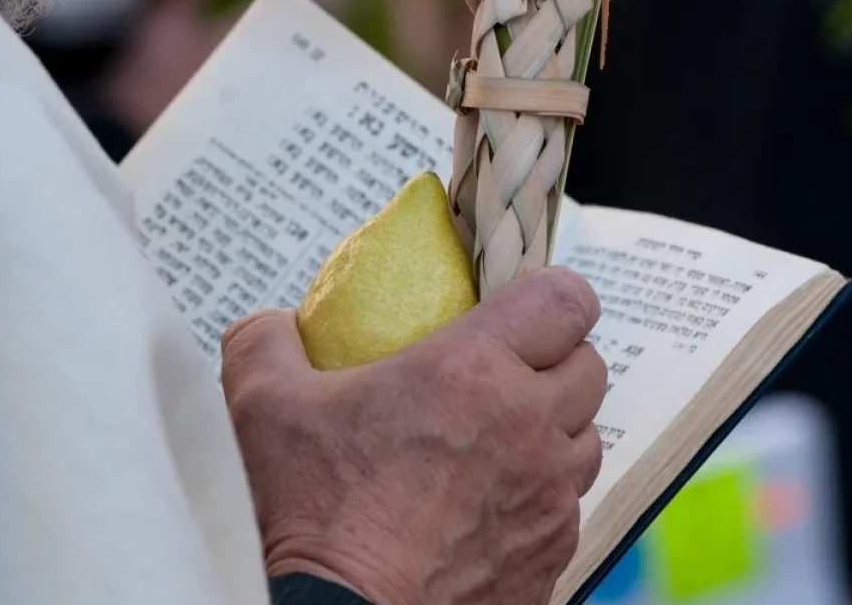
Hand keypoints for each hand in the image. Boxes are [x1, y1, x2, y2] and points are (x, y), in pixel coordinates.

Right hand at [221, 267, 606, 604]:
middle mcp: (529, 428)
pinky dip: (540, 498)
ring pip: (586, 440)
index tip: (522, 305)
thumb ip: (268, 340)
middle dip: (556, 360)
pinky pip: (568, 509)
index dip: (554, 292)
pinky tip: (487, 508)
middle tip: (503, 373)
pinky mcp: (551, 558)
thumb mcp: (262, 404)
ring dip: (555, 430)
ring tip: (499, 442)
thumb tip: (280, 323)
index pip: (566, 300)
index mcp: (473, 371)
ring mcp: (548, 499)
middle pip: (589, 367)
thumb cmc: (307, 512)